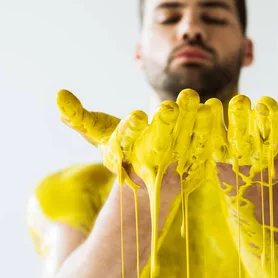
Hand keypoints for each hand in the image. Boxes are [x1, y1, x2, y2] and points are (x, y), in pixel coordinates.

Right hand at [56, 88, 214, 194]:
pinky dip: (212, 133)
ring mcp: (173, 163)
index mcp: (125, 150)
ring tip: (206, 105)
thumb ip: (78, 117)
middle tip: (170, 107)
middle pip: (157, 142)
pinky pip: (204, 149)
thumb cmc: (120, 149)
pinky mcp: (193, 164)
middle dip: (164, 126)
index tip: (136, 116)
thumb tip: (59, 97)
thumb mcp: (97, 132)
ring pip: (185, 143)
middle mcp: (148, 158)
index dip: (130, 130)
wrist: (146, 180)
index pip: (124, 140)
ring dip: (196, 125)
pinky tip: (217, 113)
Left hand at [211, 89, 277, 188]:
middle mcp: (268, 154)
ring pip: (240, 131)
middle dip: (268, 113)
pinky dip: (212, 118)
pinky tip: (211, 104)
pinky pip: (213, 134)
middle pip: (269, 127)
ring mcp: (242, 156)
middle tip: (265, 104)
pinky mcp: (217, 155)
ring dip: (240, 114)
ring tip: (241, 102)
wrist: (251, 189)